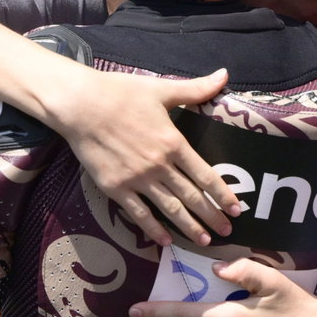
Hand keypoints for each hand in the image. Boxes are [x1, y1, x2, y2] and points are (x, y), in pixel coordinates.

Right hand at [44, 67, 239, 246]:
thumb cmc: (120, 93)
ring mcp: (137, 179)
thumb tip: (224, 75)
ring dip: (189, 227)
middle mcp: (159, 165)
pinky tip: (164, 241)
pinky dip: (153, 229)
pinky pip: (138, 214)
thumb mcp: (161, 89)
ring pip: (169, 209)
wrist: (79, 104)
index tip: (237, 209)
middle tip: (228, 232)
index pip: (205, 175)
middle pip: (192, 197)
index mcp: (173, 142)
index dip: (223, 194)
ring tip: (204, 241)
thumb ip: (195, 89)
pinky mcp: (115, 188)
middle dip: (212, 216)